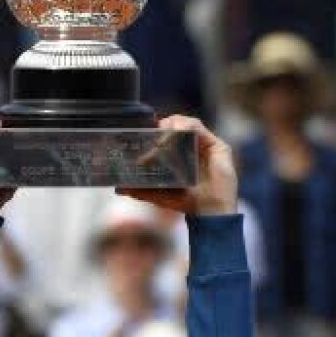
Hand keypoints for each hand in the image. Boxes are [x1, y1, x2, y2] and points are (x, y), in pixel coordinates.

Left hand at [123, 116, 237, 216]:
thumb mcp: (159, 195)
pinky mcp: (216, 144)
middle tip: (149, 136)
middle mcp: (192, 145)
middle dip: (160, 127)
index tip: (141, 133)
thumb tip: (119, 188)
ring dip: (170, 126)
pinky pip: (198, 127)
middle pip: (173, 124)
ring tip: (161, 139)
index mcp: (179, 153)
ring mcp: (204, 143)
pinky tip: (176, 134)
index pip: (164, 133)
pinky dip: (185, 127)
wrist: (210, 213)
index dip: (153, 131)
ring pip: (184, 123)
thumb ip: (141, 190)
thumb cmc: (187, 202)